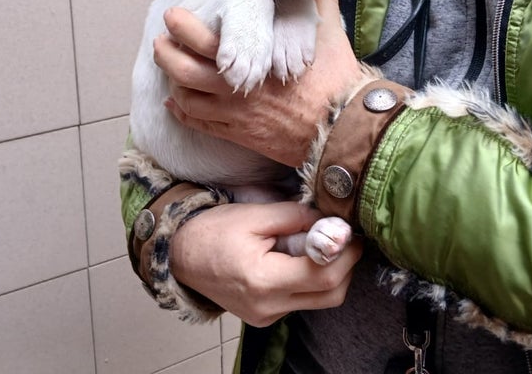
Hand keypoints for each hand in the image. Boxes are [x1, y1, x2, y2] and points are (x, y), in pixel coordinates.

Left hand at [155, 0, 362, 166]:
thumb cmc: (336, 80)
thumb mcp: (328, 32)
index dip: (183, 27)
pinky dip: (181, 111)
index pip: (204, 39)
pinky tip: (176, 102)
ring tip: (168, 66)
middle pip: (184, 68)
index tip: (173, 17)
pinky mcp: (239, 134)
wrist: (343, 129)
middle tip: (161, 39)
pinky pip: (199, 123)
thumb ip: (315, 4)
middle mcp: (236, 86)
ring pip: (186, 97)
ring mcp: (234, 113)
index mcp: (252, 57)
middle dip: (166, 52)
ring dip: (172, 80)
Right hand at [170, 201, 362, 326]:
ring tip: (313, 245)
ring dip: (328, 273)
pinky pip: (300, 301)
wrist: (178, 256)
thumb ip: (296, 217)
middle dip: (345, 266)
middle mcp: (268, 306)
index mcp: (263, 280)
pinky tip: (294, 259)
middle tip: (342, 239)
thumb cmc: (211, 232)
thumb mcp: (254, 215)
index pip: (324, 275)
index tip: (353, 233)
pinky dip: (308, 281)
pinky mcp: (264, 317)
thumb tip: (330, 221)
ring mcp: (266, 316)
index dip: (347, 253)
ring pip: (319, 300)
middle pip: (330, 295)